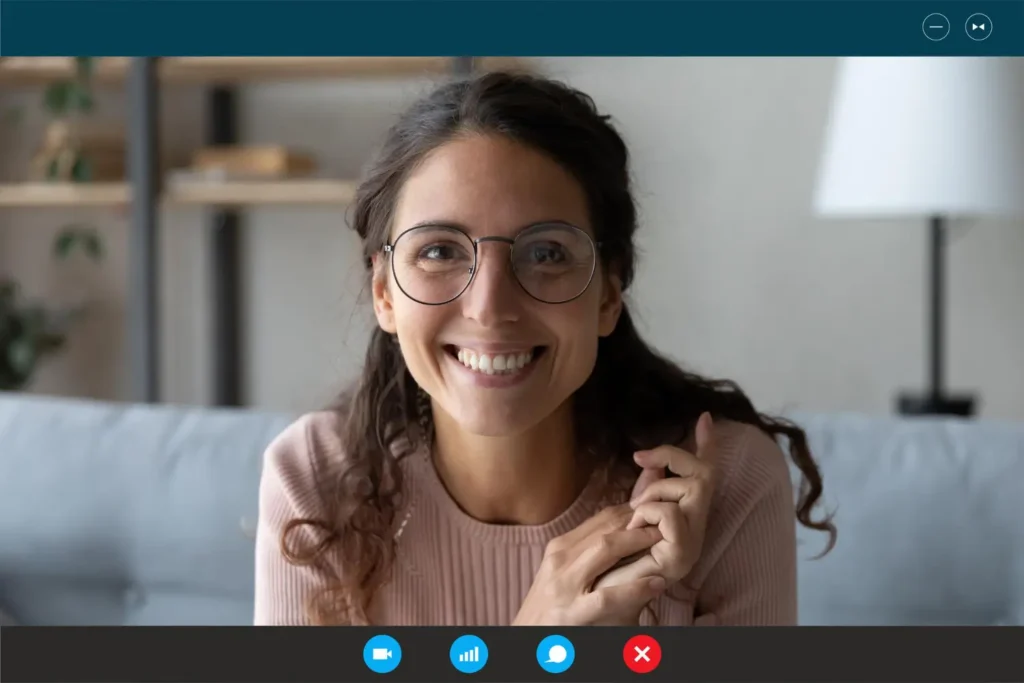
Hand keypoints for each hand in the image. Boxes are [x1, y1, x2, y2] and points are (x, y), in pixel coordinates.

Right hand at [512, 504, 667, 625]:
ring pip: (604, 549)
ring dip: (638, 542)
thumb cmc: (554, 609)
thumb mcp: (566, 575)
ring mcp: (564, 586)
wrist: (525, 642)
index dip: (634, 511)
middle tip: (669, 520)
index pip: (602, 519)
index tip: (657, 511)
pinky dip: (635, 588)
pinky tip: (656, 584)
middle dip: (640, 521)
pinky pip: (607, 597)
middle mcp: (560, 560)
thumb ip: (593, 555)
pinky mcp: (572, 614)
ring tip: (665, 541)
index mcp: (561, 548)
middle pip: (606, 528)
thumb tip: (629, 534)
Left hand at [593, 412, 716, 590]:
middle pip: (704, 474)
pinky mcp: (681, 557)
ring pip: (687, 488)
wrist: (596, 601)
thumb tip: (649, 459)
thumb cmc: (611, 562)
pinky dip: (648, 515)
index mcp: (685, 518)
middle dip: (672, 457)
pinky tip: (635, 532)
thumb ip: (643, 489)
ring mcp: (692, 544)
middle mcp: (696, 529)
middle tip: (640, 458)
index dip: (707, 446)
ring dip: (651, 495)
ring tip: (634, 520)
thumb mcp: (628, 515)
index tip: (705, 418)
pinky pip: (670, 514)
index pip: (702, 476)